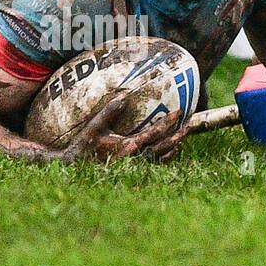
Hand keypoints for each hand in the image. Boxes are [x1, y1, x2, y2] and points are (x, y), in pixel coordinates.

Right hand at [61, 98, 186, 163]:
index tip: (179, 112)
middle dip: (178, 135)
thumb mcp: (95, 125)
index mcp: (129, 145)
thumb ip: (110, 111)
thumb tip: (123, 96)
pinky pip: (156, 164)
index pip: (155, 132)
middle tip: (189, 124)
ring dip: (175, 146)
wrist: (77, 165)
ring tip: (183, 136)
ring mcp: (136, 165)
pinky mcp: (134, 169)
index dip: (168, 121)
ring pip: (163, 156)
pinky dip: (167, 157)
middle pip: (164, 145)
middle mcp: (136, 157)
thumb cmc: (85, 145)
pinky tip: (171, 151)